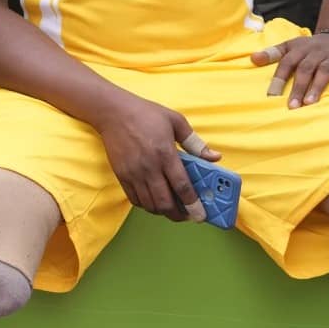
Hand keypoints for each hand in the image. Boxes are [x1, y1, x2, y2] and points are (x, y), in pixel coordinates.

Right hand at [92, 93, 221, 222]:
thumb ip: (195, 142)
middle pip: (165, 203)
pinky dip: (146, 205)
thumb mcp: (176, 121)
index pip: (182, 187)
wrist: (112, 112)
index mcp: (165, 153)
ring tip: (172, 209)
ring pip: (149, 205)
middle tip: (188, 215)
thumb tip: (215, 158)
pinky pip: (135, 199)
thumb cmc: (146, 114)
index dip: (193, 204)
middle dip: (179, 215)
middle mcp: (149, 167)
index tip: (201, 215)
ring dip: (163, 212)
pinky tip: (154, 201)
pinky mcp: (121, 175)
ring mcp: (133, 173)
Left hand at [251, 34, 328, 108]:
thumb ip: (272, 53)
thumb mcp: (290, 47)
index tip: (272, 96)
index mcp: (299, 49)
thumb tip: (253, 59)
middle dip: (298, 87)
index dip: (279, 79)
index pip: (287, 63)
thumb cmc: (308, 49)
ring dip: (317, 87)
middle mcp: (316, 53)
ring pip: (325, 71)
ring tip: (309, 103)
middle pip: (305, 69)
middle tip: (292, 106)